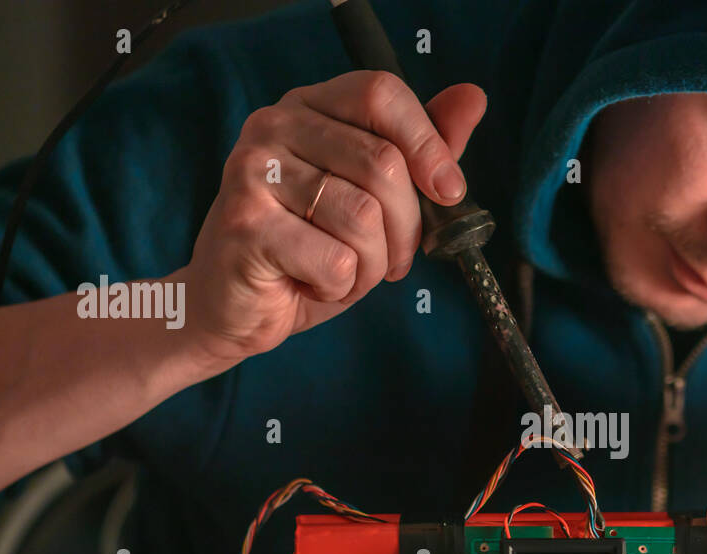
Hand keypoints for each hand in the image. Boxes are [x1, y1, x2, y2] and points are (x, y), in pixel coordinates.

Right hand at [182, 71, 486, 361]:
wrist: (234, 308)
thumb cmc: (308, 252)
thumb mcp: (375, 199)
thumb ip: (420, 152)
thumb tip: (472, 100)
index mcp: (310, 108)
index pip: (381, 94)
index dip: (427, 144)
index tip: (448, 192)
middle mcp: (274, 126)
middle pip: (382, 163)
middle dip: (406, 229)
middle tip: (391, 260)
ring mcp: (253, 173)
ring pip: (363, 217)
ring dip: (372, 265)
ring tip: (343, 272)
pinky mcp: (246, 225)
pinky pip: (336, 260)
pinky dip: (341, 287)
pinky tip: (312, 285)